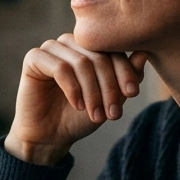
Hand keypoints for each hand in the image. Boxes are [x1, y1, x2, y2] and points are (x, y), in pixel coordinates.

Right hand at [5, 33, 148, 164]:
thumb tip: (144, 53)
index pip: (113, 49)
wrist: (51, 136)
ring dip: (92, 92)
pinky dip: (73, 89)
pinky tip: (78, 106)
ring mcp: (52, 48)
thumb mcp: (110, 99)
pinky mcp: (34, 58)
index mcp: (90, 47)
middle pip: (99, 56)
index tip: (132, 94)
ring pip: (81, 62)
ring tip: (96, 115)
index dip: (125, 71)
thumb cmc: (80, 116)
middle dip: (109, 86)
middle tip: (112, 113)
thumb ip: (127, 76)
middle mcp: (72, 43)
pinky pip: (59, 67)